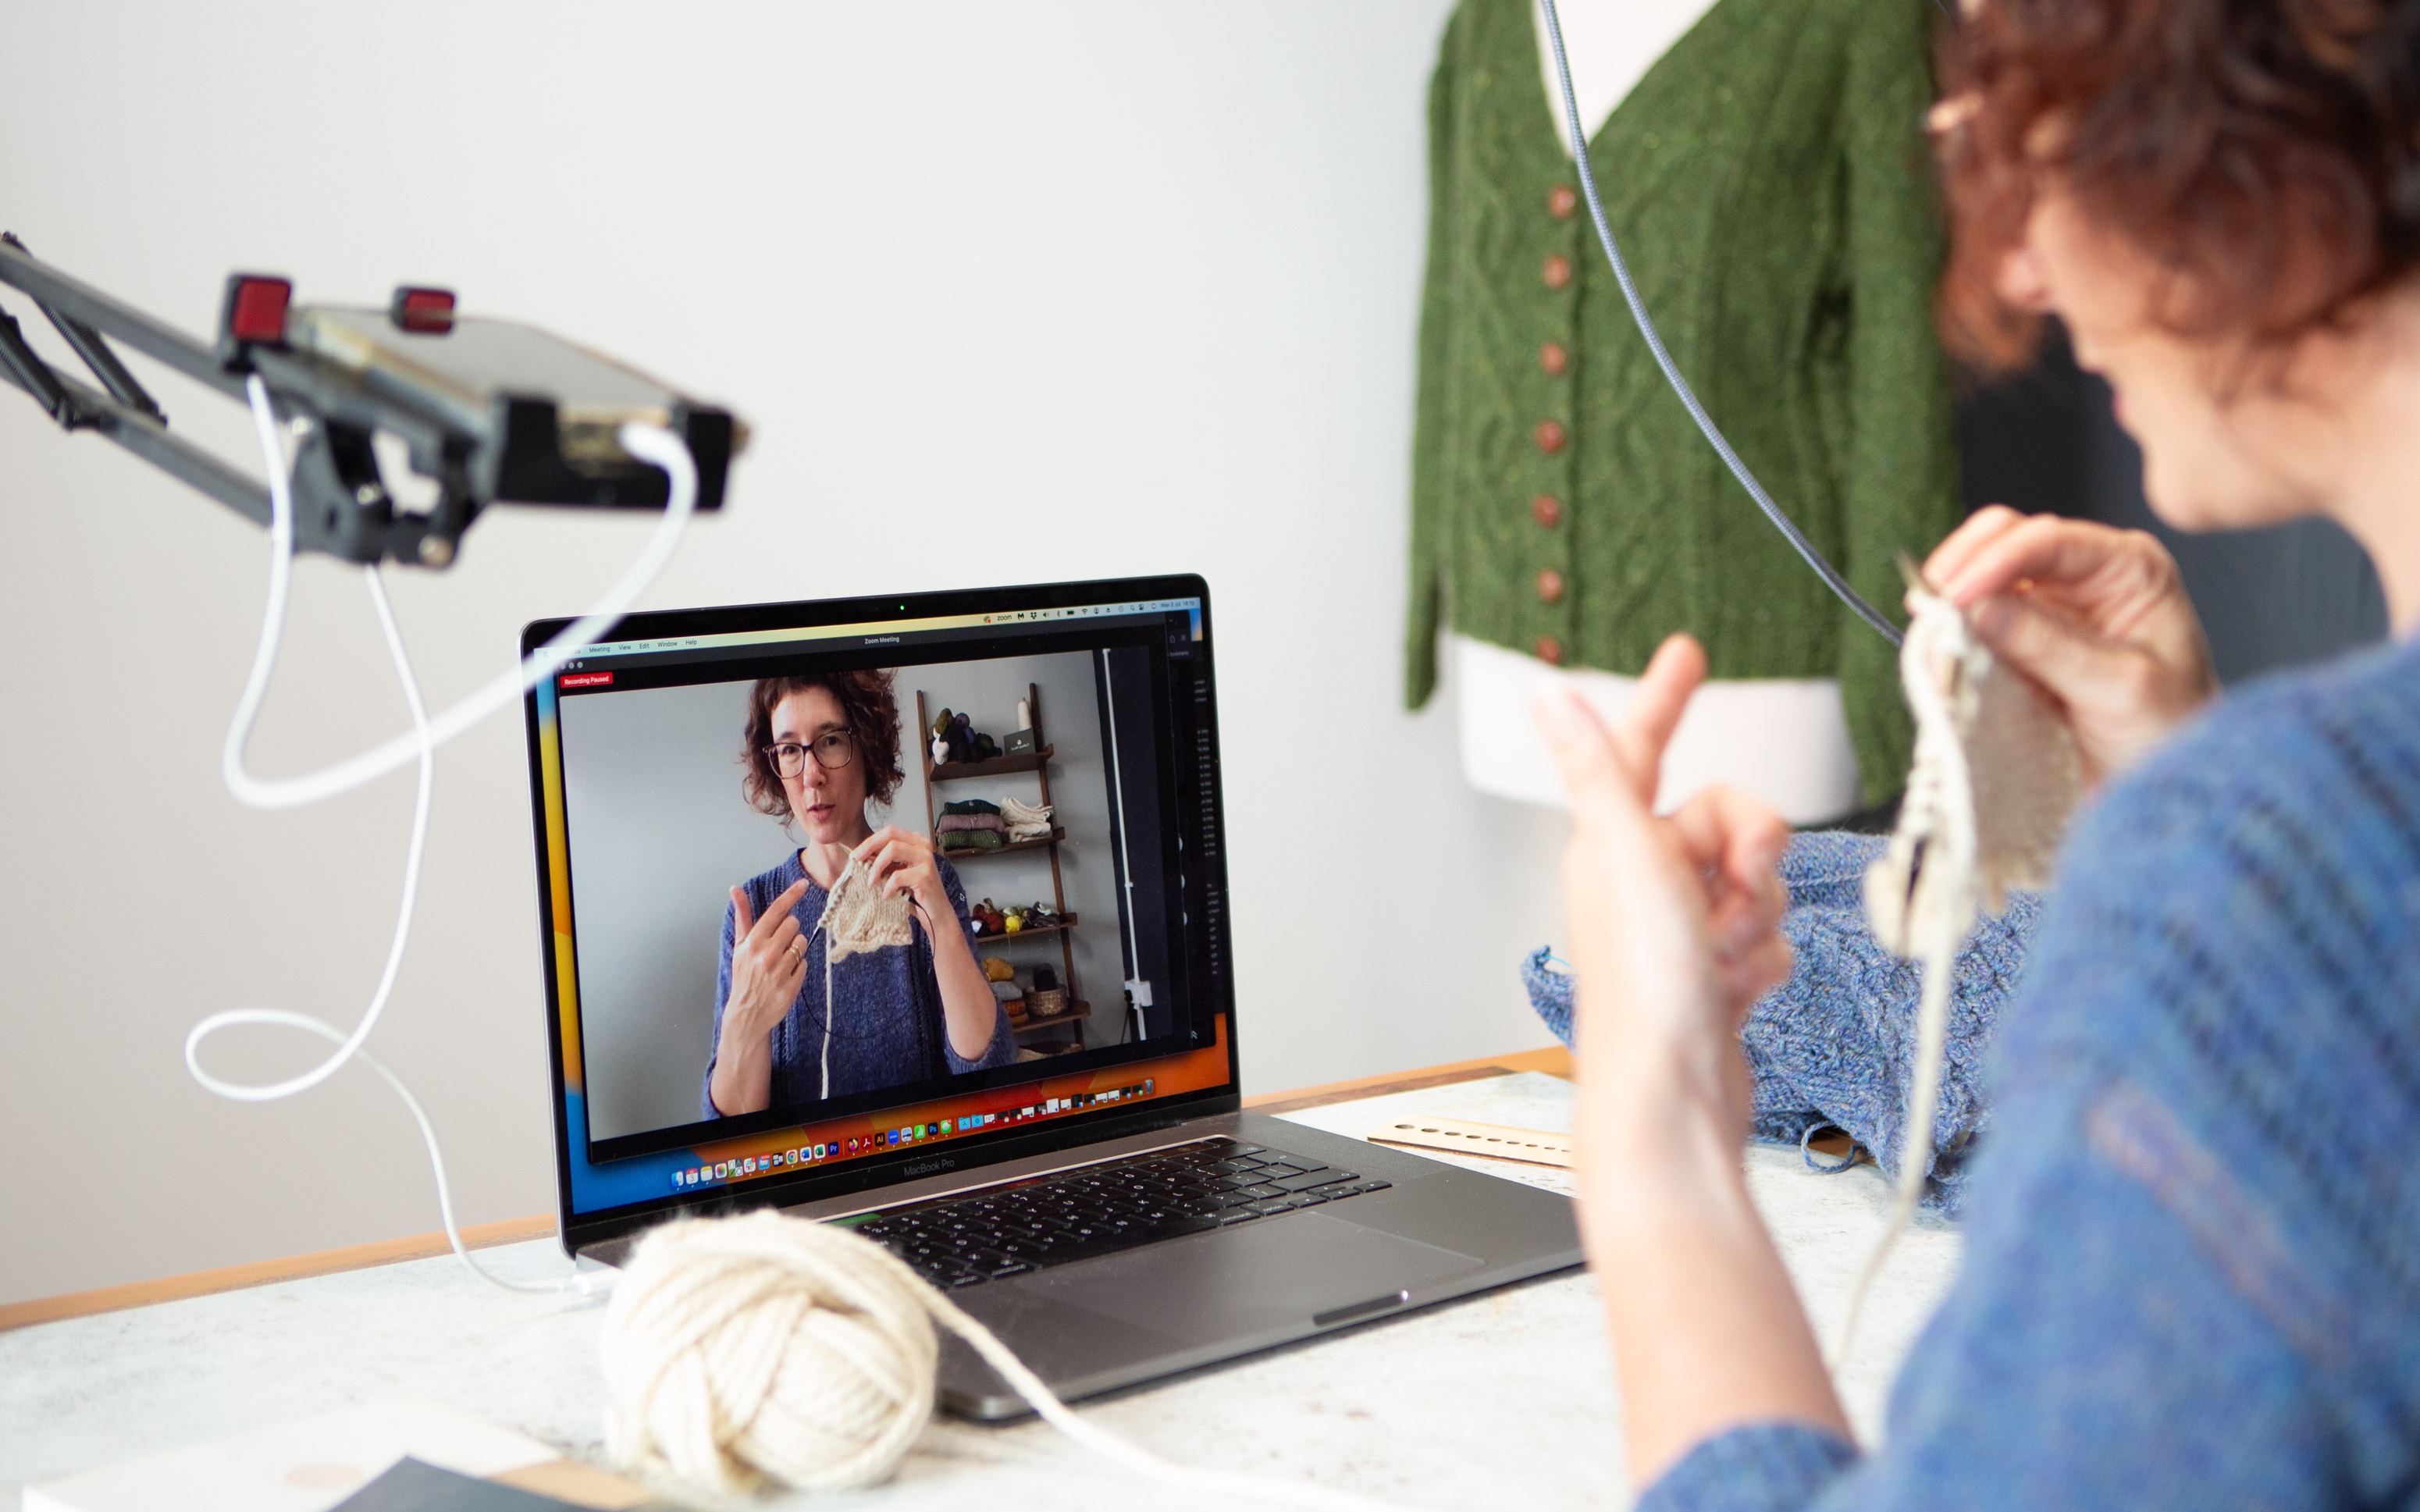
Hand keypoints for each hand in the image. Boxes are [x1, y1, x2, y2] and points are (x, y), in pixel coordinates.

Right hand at [722, 878, 809, 1042]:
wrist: (746, 1013)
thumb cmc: (744, 975)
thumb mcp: (739, 946)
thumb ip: (742, 916)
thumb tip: (735, 889)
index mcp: (752, 942)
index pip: (776, 911)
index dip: (791, 895)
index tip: (804, 884)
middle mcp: (766, 954)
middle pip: (794, 924)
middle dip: (789, 932)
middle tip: (779, 945)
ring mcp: (779, 971)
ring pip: (801, 943)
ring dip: (795, 949)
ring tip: (781, 961)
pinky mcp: (791, 986)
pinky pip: (805, 964)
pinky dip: (798, 968)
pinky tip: (785, 975)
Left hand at [855, 825, 1002, 1062]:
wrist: (936, 918)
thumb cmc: (915, 897)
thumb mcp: (896, 875)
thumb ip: (884, 864)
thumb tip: (857, 857)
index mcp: (916, 842)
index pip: (889, 831)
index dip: (869, 841)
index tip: (855, 855)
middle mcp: (924, 846)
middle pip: (891, 833)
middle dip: (869, 846)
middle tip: (856, 861)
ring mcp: (927, 860)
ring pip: (894, 849)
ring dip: (876, 866)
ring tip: (870, 882)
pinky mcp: (926, 877)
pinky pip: (899, 875)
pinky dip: (888, 885)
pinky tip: (886, 895)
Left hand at [1540, 636, 1851, 1483]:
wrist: (1674, 1098)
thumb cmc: (1644, 986)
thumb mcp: (1624, 855)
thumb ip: (1598, 769)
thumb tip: (1546, 694)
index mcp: (1609, 844)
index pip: (1640, 748)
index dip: (1666, 697)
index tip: (1687, 651)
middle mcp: (1636, 882)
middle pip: (1729, 818)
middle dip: (1753, 849)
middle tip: (1734, 892)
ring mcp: (1676, 932)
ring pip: (1757, 881)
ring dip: (1758, 914)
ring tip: (1723, 957)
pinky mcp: (1711, 980)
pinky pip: (1767, 942)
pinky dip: (1764, 962)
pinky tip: (1737, 992)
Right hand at [1924, 505, 2215, 785]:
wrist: (2167, 786)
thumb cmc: (2170, 730)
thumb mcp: (2118, 687)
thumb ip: (2049, 645)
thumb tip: (1980, 608)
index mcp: (2127, 569)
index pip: (2049, 540)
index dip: (1995, 561)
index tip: (1956, 596)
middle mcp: (2085, 579)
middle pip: (2007, 539)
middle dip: (1964, 567)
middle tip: (1930, 604)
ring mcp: (2049, 611)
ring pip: (1982, 580)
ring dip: (1951, 602)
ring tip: (1931, 632)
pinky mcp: (2020, 647)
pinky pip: (1973, 628)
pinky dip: (1951, 637)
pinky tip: (1938, 653)